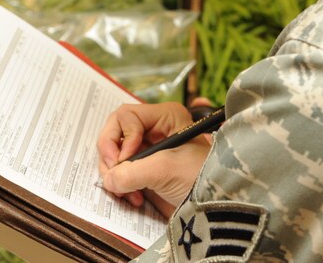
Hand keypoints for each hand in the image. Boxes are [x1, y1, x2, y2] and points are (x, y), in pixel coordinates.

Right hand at [97, 101, 212, 217]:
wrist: (213, 206)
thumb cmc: (198, 178)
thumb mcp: (165, 170)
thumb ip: (132, 172)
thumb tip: (109, 179)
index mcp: (164, 117)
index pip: (125, 116)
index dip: (121, 138)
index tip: (126, 159)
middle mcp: (153, 129)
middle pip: (115, 132)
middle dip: (111, 155)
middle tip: (113, 174)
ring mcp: (147, 148)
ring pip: (114, 153)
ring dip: (114, 173)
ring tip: (127, 192)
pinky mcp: (144, 168)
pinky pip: (119, 170)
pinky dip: (120, 184)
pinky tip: (133, 197)